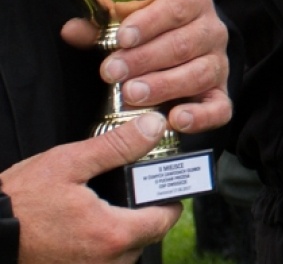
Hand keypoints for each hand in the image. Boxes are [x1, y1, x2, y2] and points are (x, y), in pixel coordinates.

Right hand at [0, 113, 180, 263]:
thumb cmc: (19, 203)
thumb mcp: (68, 164)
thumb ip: (117, 146)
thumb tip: (153, 128)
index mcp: (112, 234)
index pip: (165, 220)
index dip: (168, 199)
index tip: (160, 186)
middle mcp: (106, 262)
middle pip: (147, 236)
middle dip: (143, 213)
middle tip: (127, 192)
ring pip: (126, 253)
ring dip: (121, 232)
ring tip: (103, 208)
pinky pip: (102, 262)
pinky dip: (101, 246)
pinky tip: (85, 228)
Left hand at [60, 0, 230, 135]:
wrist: (174, 47)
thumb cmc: (147, 33)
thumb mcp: (125, 22)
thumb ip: (100, 27)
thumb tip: (72, 30)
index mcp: (193, 2)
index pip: (177, 7)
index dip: (149, 22)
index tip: (122, 38)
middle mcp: (212, 31)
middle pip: (185, 43)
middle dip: (146, 59)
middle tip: (112, 72)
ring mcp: (219, 64)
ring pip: (200, 73)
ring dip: (164, 85)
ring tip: (132, 94)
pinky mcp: (219, 95)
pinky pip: (219, 108)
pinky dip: (201, 116)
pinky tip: (175, 119)